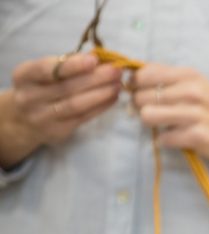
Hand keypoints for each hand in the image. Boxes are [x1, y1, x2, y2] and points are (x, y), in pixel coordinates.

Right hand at [0, 53, 121, 166]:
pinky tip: (113, 98)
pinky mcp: (57, 131)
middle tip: (116, 71)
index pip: (46, 69)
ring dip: (101, 94)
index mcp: (23, 76)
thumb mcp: (43, 73)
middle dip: (95, 78)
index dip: (72, 65)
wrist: (23, 120)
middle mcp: (29, 97)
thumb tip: (97, 59)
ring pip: (76, 104)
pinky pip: (83, 118)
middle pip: (66, 87)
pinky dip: (100, 107)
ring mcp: (42, 117)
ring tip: (118, 85)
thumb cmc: (40, 88)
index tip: (94, 60)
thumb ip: (65, 65)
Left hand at [131, 64, 208, 193]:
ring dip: (151, 123)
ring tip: (163, 124)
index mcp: (190, 76)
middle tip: (155, 112)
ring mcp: (195, 115)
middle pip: (142, 96)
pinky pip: (163, 138)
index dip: (136, 85)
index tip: (142, 94)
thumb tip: (131, 80)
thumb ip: (168, 78)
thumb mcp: (197, 85)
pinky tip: (177, 138)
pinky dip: (166, 140)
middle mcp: (192, 92)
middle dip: (142, 106)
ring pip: (148, 116)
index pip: (145, 74)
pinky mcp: (197, 137)